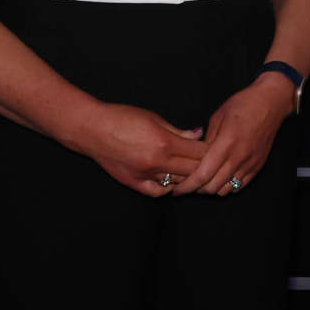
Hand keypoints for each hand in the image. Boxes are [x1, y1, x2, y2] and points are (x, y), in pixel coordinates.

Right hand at [78, 102, 208, 196]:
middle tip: (211, 162)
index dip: (211, 151)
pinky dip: (168, 187)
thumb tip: (199, 134)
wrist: (92, 129)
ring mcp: (145, 175)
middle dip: (205, 166)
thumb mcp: (154, 118)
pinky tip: (173, 181)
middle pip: (193, 171)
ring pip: (178, 183)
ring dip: (189, 178)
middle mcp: (157, 162)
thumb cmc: (123, 118)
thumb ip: (178, 131)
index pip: (199, 153)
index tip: (217, 147)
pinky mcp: (133, 183)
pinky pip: (158, 192)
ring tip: (196, 172)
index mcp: (165, 143)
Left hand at [175, 74, 295, 195]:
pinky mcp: (258, 166)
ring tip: (204, 180)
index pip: (202, 174)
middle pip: (212, 187)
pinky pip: (239, 186)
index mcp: (226, 143)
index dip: (187, 186)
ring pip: (226, 190)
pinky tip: (221, 177)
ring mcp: (250, 163)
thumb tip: (196, 158)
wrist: (271, 102)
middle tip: (188, 183)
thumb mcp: (217, 117)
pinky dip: (227, 186)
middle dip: (196, 189)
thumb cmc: (243, 104)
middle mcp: (239, 157)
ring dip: (212, 188)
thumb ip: (206, 141)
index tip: (176, 189)